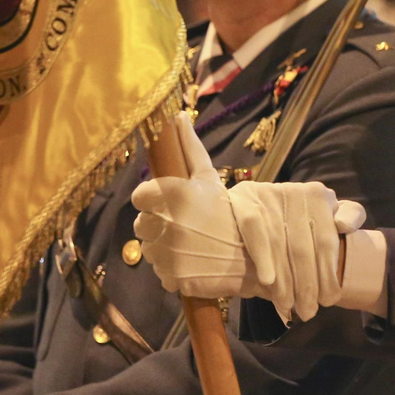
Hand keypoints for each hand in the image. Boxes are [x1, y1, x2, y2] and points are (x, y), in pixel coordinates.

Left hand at [131, 113, 259, 298]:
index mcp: (171, 194)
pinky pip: (160, 272)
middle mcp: (164, 222)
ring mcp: (167, 253)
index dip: (154, 201)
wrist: (255, 254)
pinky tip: (194, 262)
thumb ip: (189, 148)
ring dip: (164, 248)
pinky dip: (174, 271)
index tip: (172, 206)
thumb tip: (178, 116)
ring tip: (191, 245)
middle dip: (159, 225)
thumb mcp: (209, 179)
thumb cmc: (230, 212)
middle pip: (141, 224)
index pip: (139, 197)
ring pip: (149, 249)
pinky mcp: (172, 277)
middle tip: (186, 227)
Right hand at [225, 180, 366, 323]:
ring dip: (284, 281)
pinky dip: (262, 256)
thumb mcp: (327, 210)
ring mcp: (270, 194)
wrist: (251, 199)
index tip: (329, 301)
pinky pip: (255, 230)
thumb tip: (345, 227)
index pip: (327, 243)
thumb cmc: (298, 214)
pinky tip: (268, 281)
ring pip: (280, 245)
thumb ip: (348, 215)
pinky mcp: (245, 199)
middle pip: (303, 249)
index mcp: (320, 196)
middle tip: (307, 312)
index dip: (328, 274)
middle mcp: (297, 192)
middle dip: (306, 285)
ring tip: (287, 306)